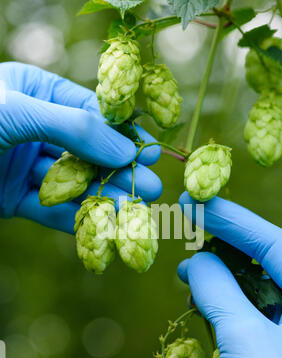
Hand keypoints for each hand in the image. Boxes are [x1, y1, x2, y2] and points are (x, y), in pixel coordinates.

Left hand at [0, 62, 161, 232]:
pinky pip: (49, 209)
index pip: (90, 111)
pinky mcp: (13, 198)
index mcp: (35, 92)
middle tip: (152, 187)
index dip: (123, 133)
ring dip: (104, 197)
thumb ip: (74, 128)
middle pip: (86, 151)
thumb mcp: (19, 112)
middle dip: (120, 170)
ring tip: (135, 209)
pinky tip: (102, 225)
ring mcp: (23, 164)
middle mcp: (33, 127)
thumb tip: (126, 150)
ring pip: (71, 183)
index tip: (152, 151)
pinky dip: (75, 219)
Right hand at [178, 192, 281, 357]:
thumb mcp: (246, 342)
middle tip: (189, 226)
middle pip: (263, 261)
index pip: (276, 245)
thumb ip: (221, 293)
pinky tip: (195, 295)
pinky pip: (239, 310)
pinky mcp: (264, 347)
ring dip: (216, 274)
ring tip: (185, 268)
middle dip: (225, 244)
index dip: (236, 221)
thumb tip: (197, 261)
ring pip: (248, 286)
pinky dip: (216, 300)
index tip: (202, 204)